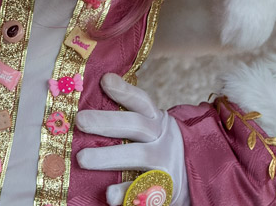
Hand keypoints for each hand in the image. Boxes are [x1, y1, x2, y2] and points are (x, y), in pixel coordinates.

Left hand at [74, 73, 189, 205]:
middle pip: (136, 125)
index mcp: (158, 122)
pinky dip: (127, 193)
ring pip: (138, 155)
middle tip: (80, 120)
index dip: (125, 91)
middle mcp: (163, 139)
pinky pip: (145, 190)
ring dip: (109, 156)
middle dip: (107, 121)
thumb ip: (129, 122)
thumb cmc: (161, 152)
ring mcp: (165, 164)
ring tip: (82, 158)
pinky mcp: (166, 190)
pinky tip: (109, 195)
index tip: (105, 80)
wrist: (195, 180)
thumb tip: (89, 106)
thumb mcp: (153, 132)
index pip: (141, 102)